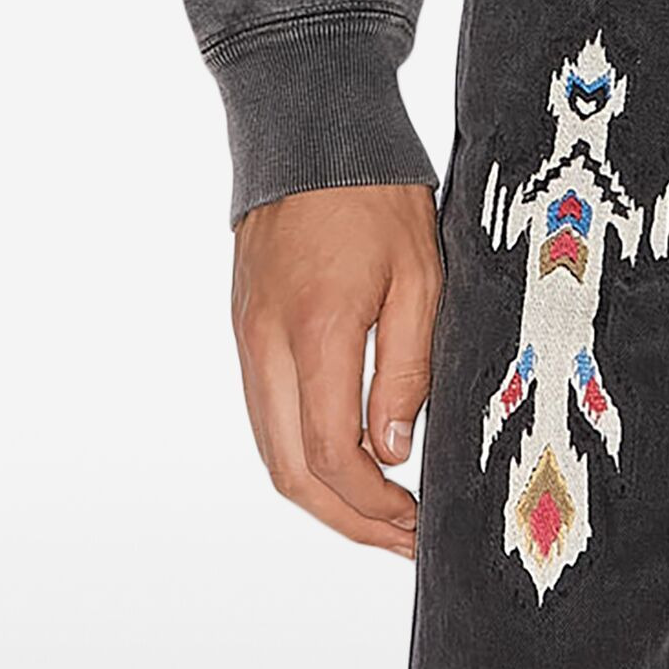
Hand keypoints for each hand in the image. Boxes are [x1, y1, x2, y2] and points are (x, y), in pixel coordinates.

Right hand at [231, 181, 442, 556]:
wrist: (312, 126)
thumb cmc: (377, 191)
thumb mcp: (421, 273)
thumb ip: (406, 366)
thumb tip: (392, 452)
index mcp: (314, 330)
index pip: (329, 453)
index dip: (372, 504)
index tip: (415, 522)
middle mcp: (266, 344)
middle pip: (288, 470)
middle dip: (345, 520)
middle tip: (401, 541)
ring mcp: (248, 338)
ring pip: (271, 448)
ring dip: (322, 494)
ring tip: (381, 514)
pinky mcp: (247, 328)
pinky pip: (266, 413)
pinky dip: (302, 452)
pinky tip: (348, 458)